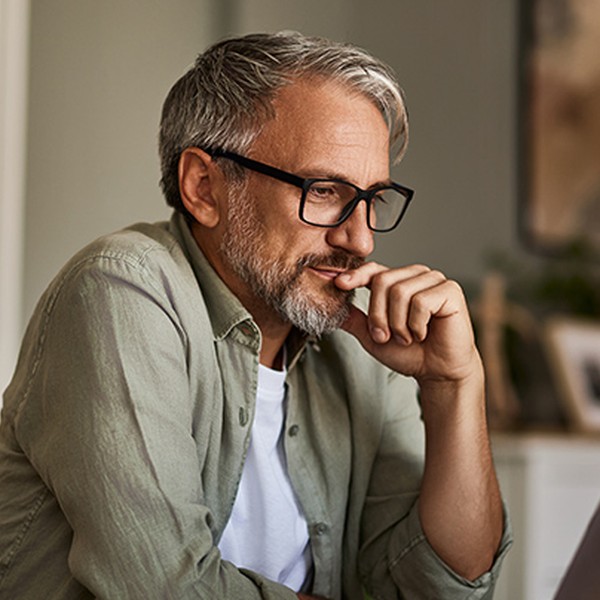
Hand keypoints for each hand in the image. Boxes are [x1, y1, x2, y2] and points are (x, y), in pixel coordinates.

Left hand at [335, 262, 480, 384]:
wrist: (437, 372)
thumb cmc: (410, 353)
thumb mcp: (373, 337)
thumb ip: (354, 320)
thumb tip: (332, 307)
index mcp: (398, 281)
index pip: (374, 270)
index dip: (356, 275)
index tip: (339, 284)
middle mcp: (416, 276)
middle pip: (382, 281)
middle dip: (378, 315)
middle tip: (387, 336)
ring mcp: (434, 280)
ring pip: (400, 292)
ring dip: (398, 324)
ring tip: (407, 337)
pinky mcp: (450, 291)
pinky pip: (421, 302)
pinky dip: (416, 325)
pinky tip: (423, 334)